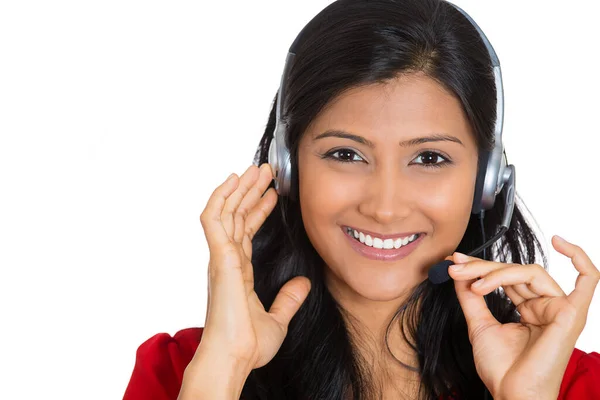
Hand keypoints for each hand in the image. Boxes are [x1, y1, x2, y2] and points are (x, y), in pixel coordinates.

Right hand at [195, 164, 310, 370]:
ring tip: (256, 168)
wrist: (234, 358)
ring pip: (226, 211)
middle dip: (250, 191)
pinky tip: (233, 180)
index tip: (273, 194)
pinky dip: (221, 197)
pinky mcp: (218, 257)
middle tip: (265, 171)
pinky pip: (213, 219)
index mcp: (238, 271)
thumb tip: (303, 283)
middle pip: (236, 215)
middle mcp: (227, 260)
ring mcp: (221, 257)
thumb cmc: (247, 345)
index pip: (246, 231)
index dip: (258, 210)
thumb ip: (288, 299)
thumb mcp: (278, 318)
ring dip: (240, 188)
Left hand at [447, 235, 599, 399]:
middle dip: (483, 267)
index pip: (506, 277)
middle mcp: (546, 306)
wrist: (512, 394)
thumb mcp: (479, 325)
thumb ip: (471, 296)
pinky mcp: (570, 314)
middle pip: (516, 271)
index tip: (456, 261)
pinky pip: (588, 280)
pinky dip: (578, 257)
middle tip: (457, 269)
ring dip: (498, 272)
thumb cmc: (502, 369)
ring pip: (530, 272)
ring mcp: (560, 309)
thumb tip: (460, 269)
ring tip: (474, 283)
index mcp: (529, 309)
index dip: (481, 266)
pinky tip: (560, 242)